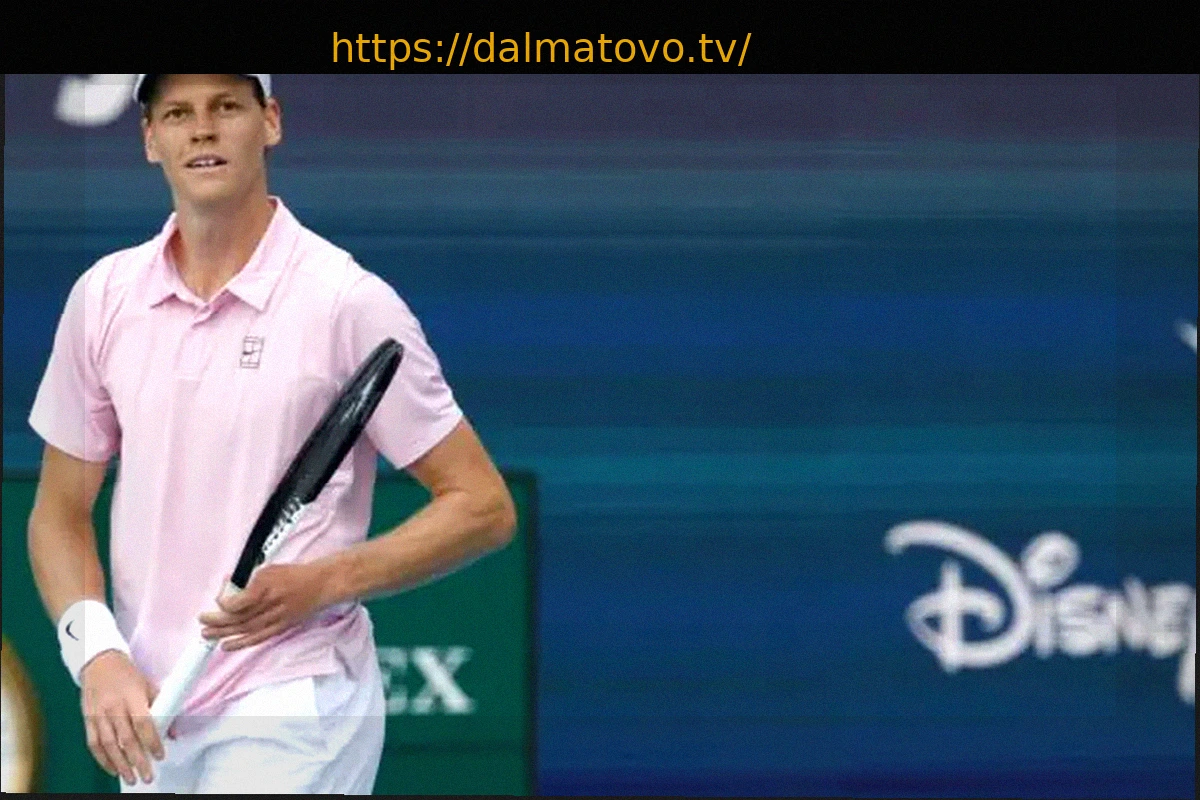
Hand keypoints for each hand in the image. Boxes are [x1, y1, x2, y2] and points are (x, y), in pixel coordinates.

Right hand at [80, 650, 163, 785]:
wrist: (99, 661)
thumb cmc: (128, 674)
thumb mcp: (148, 684)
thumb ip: (160, 707)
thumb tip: (171, 731)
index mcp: (132, 696)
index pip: (143, 723)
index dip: (152, 742)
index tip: (160, 755)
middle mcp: (114, 707)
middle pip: (126, 739)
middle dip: (138, 760)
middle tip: (147, 775)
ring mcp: (98, 714)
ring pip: (108, 745)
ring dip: (120, 764)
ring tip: (131, 778)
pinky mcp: (87, 719)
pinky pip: (93, 743)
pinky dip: (103, 759)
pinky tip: (113, 769)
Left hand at [198, 562, 330, 650]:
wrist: (320, 585)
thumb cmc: (294, 575)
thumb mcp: (269, 569)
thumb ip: (248, 578)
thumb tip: (229, 586)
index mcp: (267, 585)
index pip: (240, 601)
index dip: (225, 603)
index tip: (219, 600)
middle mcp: (270, 604)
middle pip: (239, 617)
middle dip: (218, 621)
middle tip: (203, 620)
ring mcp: (276, 618)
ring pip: (245, 629)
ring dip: (224, 633)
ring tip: (207, 634)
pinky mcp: (281, 627)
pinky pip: (258, 638)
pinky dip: (241, 643)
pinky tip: (226, 646)